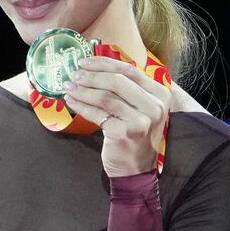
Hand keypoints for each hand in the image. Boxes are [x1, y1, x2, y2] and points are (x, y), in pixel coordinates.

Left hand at [63, 56, 170, 176]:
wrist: (136, 168)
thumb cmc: (135, 136)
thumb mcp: (140, 108)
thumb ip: (127, 89)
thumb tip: (96, 67)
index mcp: (160, 94)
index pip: (131, 70)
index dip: (105, 63)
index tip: (86, 62)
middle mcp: (154, 106)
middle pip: (117, 81)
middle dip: (92, 76)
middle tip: (75, 74)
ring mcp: (140, 121)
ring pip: (105, 97)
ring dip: (83, 90)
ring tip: (69, 87)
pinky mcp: (124, 133)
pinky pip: (97, 114)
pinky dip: (81, 105)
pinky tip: (71, 101)